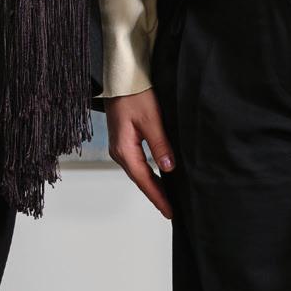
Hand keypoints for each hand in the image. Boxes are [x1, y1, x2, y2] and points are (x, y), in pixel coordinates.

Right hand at [104, 88, 174, 218]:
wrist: (121, 79)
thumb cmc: (134, 95)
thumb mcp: (152, 120)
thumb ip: (160, 145)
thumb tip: (169, 169)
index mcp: (124, 149)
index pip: (144, 180)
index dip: (158, 196)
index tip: (169, 210)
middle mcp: (119, 151)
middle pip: (140, 179)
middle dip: (155, 195)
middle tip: (171, 210)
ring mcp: (120, 147)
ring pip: (138, 172)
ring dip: (152, 185)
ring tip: (167, 198)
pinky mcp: (124, 141)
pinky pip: (137, 163)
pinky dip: (148, 174)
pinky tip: (158, 177)